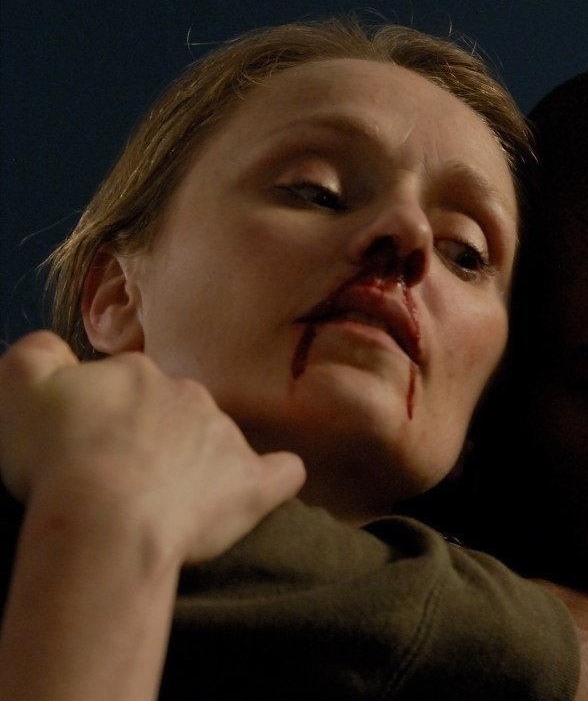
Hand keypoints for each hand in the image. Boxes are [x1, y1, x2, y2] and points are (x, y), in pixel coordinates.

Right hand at [0, 331, 304, 563]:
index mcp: (136, 373)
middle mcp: (189, 394)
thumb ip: (35, 356)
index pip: (125, 385)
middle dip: (153, 437)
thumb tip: (52, 349)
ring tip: (163, 501)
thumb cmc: (54, 458)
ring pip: (218, 439)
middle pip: (174, 410)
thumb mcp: (16, 390)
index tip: (87, 448)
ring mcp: (226, 437)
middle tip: (120, 478)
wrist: (104, 518)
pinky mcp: (252, 483)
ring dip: (198, 462)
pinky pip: (281, 472)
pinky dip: (273, 478)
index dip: (105, 417)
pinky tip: (262, 487)